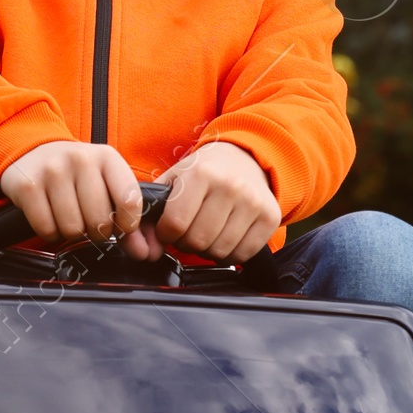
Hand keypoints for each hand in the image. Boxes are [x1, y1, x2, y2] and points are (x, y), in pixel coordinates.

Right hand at [0, 142, 144, 249]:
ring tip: (69, 218)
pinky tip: (51, 218)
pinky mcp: (28, 186)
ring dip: (72, 233)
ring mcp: (52, 171)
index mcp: (107, 157)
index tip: (121, 227)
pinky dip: (50, 232)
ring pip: (72, 229)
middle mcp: (80, 159)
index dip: (128, 224)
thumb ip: (126, 217)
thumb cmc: (76, 174)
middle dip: (97, 232)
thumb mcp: (104, 182)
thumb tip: (142, 252)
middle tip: (90, 223)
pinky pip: (46, 229)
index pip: (129, 200)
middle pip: (99, 221)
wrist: (32, 152)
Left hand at [152, 142, 280, 262]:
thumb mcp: (176, 177)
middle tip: (189, 232)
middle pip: (198, 240)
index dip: (166, 234)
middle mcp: (230, 186)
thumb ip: (153, 208)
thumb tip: (142, 245)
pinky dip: (231, 254)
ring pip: (220, 251)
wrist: (246, 158)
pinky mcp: (270, 217)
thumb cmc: (206, 172)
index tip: (169, 229)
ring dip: (208, 250)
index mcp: (202, 173)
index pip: (175, 223)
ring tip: (207, 233)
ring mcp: (253, 202)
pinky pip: (244, 254)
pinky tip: (226, 238)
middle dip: (187, 243)